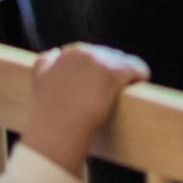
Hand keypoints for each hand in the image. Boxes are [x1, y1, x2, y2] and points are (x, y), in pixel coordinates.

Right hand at [22, 43, 149, 172]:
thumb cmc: (50, 113)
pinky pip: (137, 68)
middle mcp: (85, 52)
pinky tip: (142, 81)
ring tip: (130, 85)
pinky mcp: (116, 72)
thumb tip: (55, 53)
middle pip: (107, 55)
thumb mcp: (39, 79)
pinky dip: (141, 74)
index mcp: (68, 53)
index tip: (97, 83)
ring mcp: (101, 61)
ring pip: (123, 61)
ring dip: (128, 72)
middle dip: (111, 70)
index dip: (95, 69)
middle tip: (113, 88)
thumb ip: (45, 62)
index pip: (89, 54)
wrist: (59, 129)